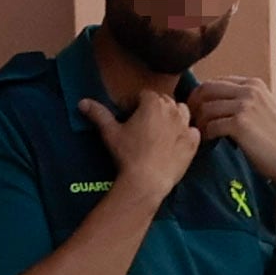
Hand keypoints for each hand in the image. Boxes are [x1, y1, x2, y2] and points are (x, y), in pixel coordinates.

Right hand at [79, 92, 199, 200]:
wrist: (148, 180)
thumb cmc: (128, 154)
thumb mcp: (110, 132)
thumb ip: (98, 113)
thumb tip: (82, 102)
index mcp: (153, 103)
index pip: (144, 95)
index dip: (135, 103)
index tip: (128, 114)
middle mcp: (173, 110)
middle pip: (164, 101)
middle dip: (154, 108)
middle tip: (143, 123)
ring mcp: (186, 126)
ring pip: (182, 112)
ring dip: (172, 116)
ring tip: (160, 129)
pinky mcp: (194, 142)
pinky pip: (193, 131)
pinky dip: (185, 133)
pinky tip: (175, 141)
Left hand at [189, 74, 275, 178]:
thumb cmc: (275, 140)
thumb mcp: (262, 109)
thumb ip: (242, 99)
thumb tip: (211, 98)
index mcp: (254, 84)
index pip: (215, 81)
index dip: (201, 96)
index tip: (197, 110)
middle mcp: (250, 90)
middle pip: (206, 89)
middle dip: (194, 105)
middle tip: (191, 121)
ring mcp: (245, 106)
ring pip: (206, 108)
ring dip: (200, 123)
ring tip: (202, 134)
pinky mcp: (240, 124)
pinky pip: (210, 125)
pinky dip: (206, 135)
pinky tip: (211, 141)